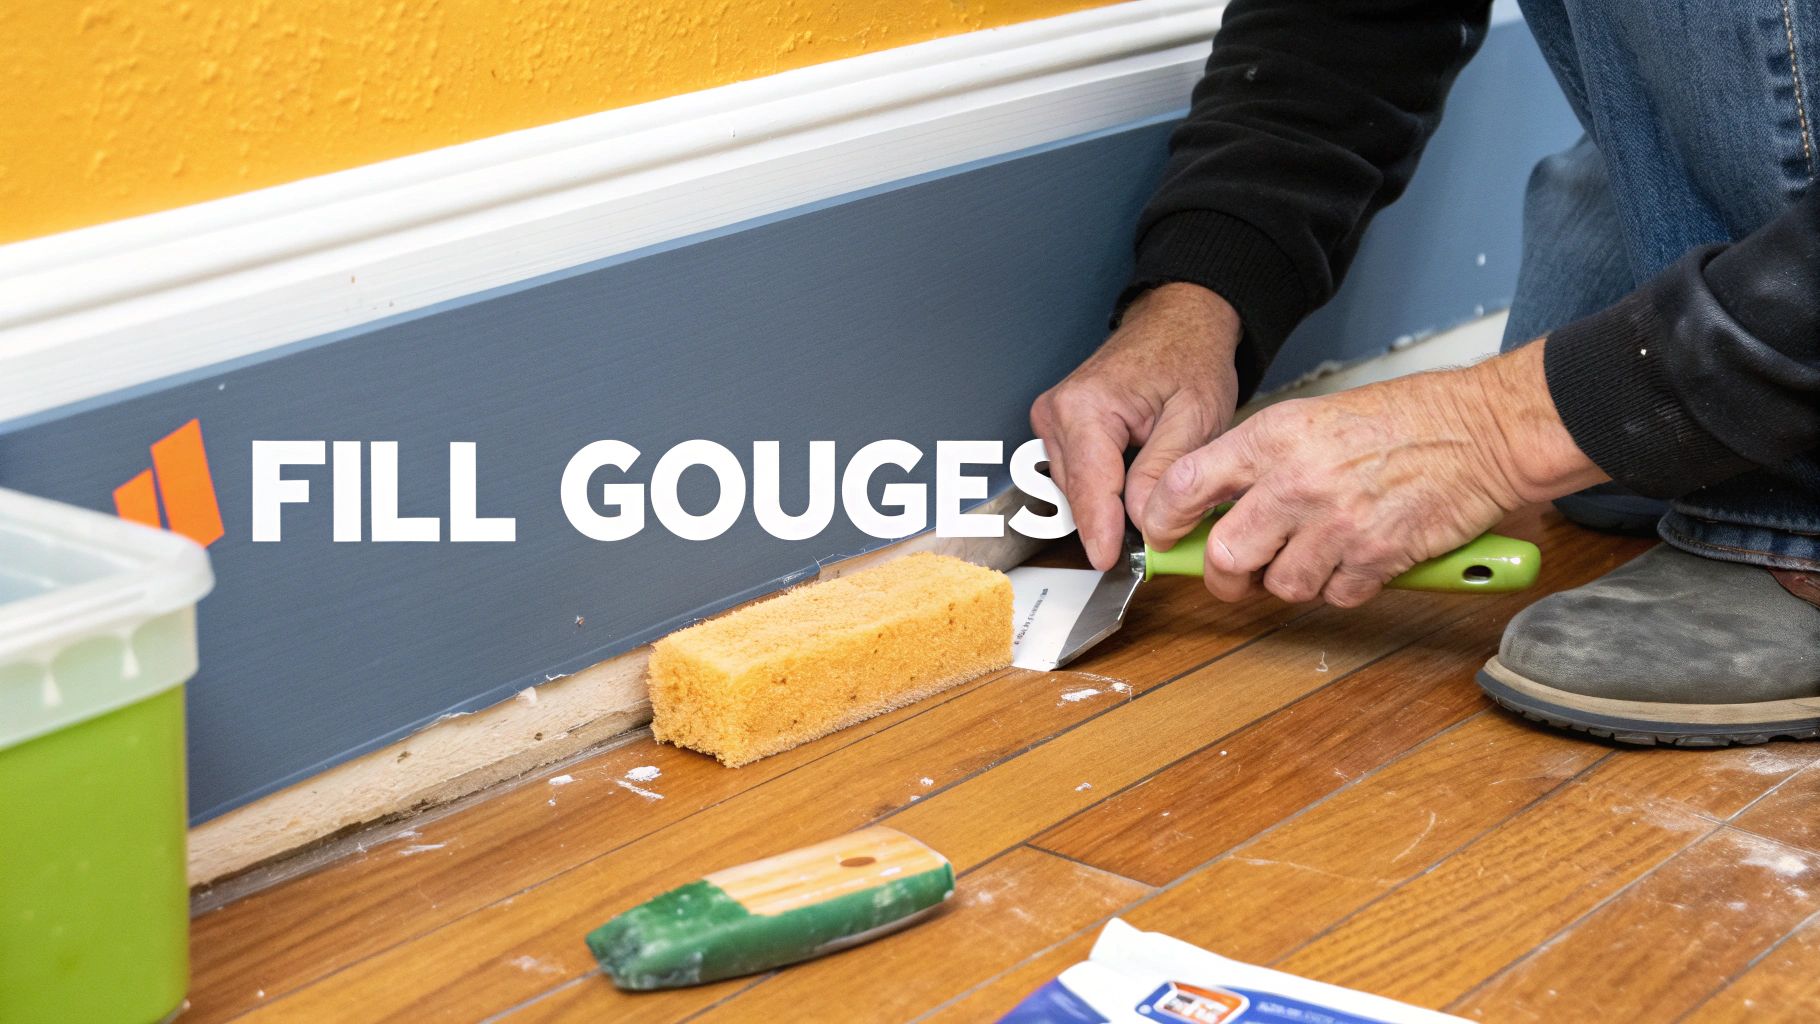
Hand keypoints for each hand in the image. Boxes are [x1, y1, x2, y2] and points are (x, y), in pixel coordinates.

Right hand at [1031, 283, 1242, 569]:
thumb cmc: (1188, 357)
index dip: (1100, 530)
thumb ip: (1165, 470)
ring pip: (1077, 487)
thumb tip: (1144, 520)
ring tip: (1152, 512)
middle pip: (1081, 491)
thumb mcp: (1195, 416)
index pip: (1090, 486)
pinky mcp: (1058, 427)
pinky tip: (1132, 492)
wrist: (1178, 323)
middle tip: (1155, 544)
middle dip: (1113, 521)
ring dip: (1109, 506)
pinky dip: (1104, 489)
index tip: (1108, 562)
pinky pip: (1078, 474)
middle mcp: (1057, 413)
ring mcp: (1052, 420)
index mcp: (1086, 407)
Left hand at [1139, 338, 1606, 606]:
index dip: (1165, 520)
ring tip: (1317, 555)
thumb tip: (1217, 504)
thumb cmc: (1404, 419)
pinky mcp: (1376, 556)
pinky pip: (1335, 596)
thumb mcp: (1314, 418)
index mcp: (1272, 438)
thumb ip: (1263, 459)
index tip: (1167, 535)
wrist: (1483, 430)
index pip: (1185, 486)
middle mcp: (1295, 481)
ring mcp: (1336, 523)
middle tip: (1236, 576)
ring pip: (1281, 586)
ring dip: (1293, 582)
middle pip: (1225, 557)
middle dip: (1225, 578)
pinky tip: (1359, 558)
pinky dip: (1343, 588)